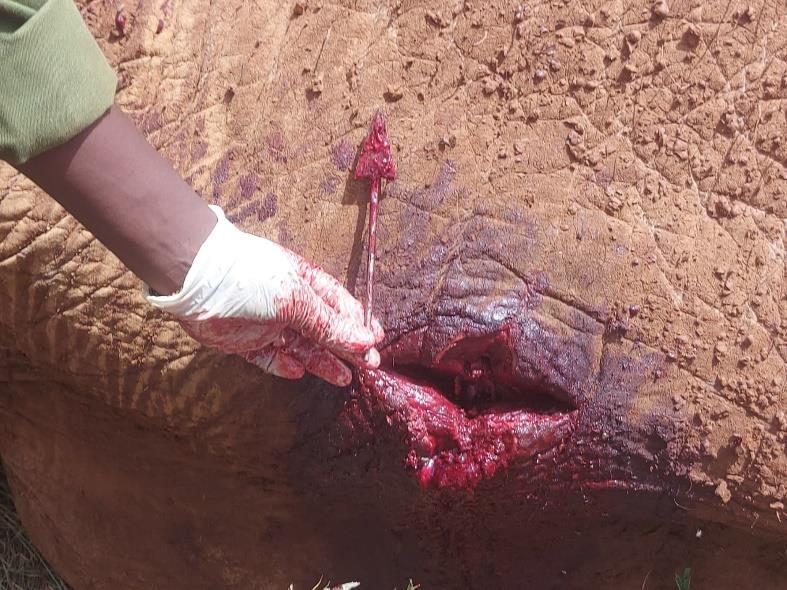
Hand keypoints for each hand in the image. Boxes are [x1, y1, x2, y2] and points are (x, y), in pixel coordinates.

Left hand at [146, 206, 383, 385]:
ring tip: (342, 377)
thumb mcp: (298, 301)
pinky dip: (283, 366)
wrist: (198, 280)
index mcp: (305, 284)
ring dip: (321, 361)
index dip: (358, 324)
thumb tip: (367, 342)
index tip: (376, 343)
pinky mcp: (244, 342)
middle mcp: (288, 304)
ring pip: (301, 346)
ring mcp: (266, 323)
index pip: (339, 306)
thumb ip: (330, 325)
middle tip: (368, 365)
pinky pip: (269, 358)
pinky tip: (298, 371)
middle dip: (346, 347)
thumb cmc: (254, 279)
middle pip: (323, 329)